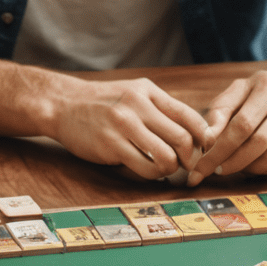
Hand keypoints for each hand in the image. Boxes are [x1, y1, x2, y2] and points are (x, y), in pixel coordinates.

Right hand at [48, 78, 209, 179]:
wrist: (63, 104)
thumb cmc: (103, 102)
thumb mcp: (134, 93)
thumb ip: (160, 108)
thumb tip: (194, 133)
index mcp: (148, 91)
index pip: (189, 115)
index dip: (203, 137)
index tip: (204, 148)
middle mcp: (138, 105)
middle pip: (182, 138)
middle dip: (190, 157)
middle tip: (186, 164)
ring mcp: (123, 125)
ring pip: (166, 157)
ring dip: (171, 168)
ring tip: (165, 168)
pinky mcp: (110, 145)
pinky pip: (144, 167)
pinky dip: (153, 174)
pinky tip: (149, 171)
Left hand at [191, 69, 266, 183]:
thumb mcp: (243, 89)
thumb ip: (221, 109)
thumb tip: (206, 138)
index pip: (241, 125)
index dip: (219, 148)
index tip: (203, 164)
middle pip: (256, 145)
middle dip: (230, 162)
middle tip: (216, 170)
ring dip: (246, 168)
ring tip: (235, 164)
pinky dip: (265, 170)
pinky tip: (256, 163)